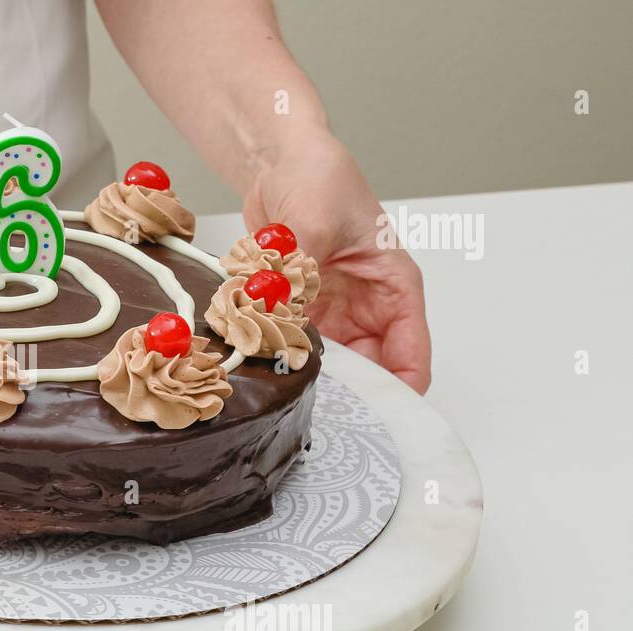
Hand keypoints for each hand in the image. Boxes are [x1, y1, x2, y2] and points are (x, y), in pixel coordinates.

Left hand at [243, 132, 431, 392]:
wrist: (277, 161)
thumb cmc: (318, 177)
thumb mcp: (313, 223)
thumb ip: (297, 274)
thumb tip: (278, 312)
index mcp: (394, 288)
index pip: (411, 357)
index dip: (395, 394)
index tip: (370, 420)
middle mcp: (368, 306)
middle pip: (370, 372)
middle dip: (348, 395)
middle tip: (317, 415)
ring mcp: (334, 311)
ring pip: (333, 366)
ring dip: (313, 379)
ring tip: (290, 397)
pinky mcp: (301, 310)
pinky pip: (298, 348)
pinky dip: (286, 360)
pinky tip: (267, 372)